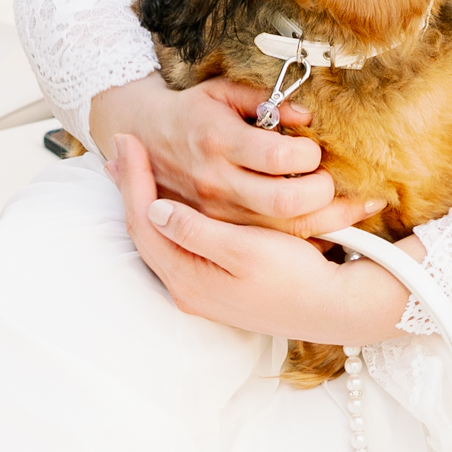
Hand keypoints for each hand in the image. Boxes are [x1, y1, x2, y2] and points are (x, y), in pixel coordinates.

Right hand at [89, 71, 384, 237]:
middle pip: (285, 202)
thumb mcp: (221, 92)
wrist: (144, 140)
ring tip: (363, 204)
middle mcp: (218, 182)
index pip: (278, 157)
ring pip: (284, 230)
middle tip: (334, 178)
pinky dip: (309, 236)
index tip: (315, 150)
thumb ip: (263, 100)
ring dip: (331, 219)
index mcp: (220, 141)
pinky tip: (336, 225)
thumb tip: (306, 116)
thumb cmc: (192, 111)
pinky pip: (272, 240)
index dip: (308, 155)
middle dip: (323, 192)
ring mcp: (219, 212)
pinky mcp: (221, 230)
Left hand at [108, 133, 418, 342]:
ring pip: (161, 236)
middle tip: (121, 149)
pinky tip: (170, 196)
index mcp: (189, 278)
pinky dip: (169, 213)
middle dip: (132, 187)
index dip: (133, 180)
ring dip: (147, 199)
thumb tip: (156, 209)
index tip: (126, 142)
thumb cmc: (293, 278)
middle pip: (146, 230)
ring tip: (135, 167)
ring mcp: (201, 287)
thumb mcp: (245, 251)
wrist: (331, 309)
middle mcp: (188, 287)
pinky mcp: (217, 283)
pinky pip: (180, 241)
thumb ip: (196, 231)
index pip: (145, 222)